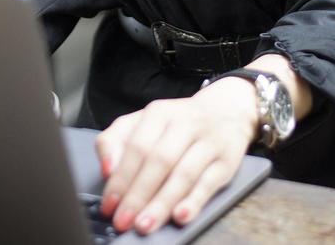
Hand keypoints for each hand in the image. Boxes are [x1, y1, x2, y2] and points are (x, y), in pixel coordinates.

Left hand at [95, 78, 258, 234]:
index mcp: (160, 113)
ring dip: (162, 203)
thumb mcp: (144, 121)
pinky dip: (194, 202)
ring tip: (145, 224)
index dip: (121, 178)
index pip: (136, 147)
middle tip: (123, 220)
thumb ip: (116, 141)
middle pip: (159, 161)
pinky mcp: (227, 162)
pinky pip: (209, 184)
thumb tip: (107, 170)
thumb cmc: (178, 122)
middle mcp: (186, 124)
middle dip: (138, 194)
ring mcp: (209, 142)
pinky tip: (180, 215)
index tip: (109, 204)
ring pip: (184, 174)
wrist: (227, 109)